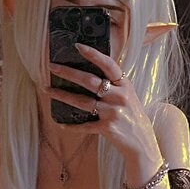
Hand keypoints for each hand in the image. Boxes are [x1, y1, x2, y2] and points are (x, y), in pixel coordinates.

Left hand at [47, 44, 162, 174]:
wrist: (142, 142)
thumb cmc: (132, 116)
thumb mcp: (128, 96)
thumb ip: (114, 85)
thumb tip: (88, 73)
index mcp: (125, 84)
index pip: (108, 65)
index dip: (93, 54)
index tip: (77, 46)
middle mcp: (119, 96)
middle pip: (89, 81)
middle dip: (68, 72)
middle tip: (51, 66)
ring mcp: (113, 112)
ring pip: (82, 101)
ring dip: (62, 95)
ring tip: (47, 90)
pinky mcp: (107, 128)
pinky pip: (84, 125)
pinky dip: (72, 126)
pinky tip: (60, 124)